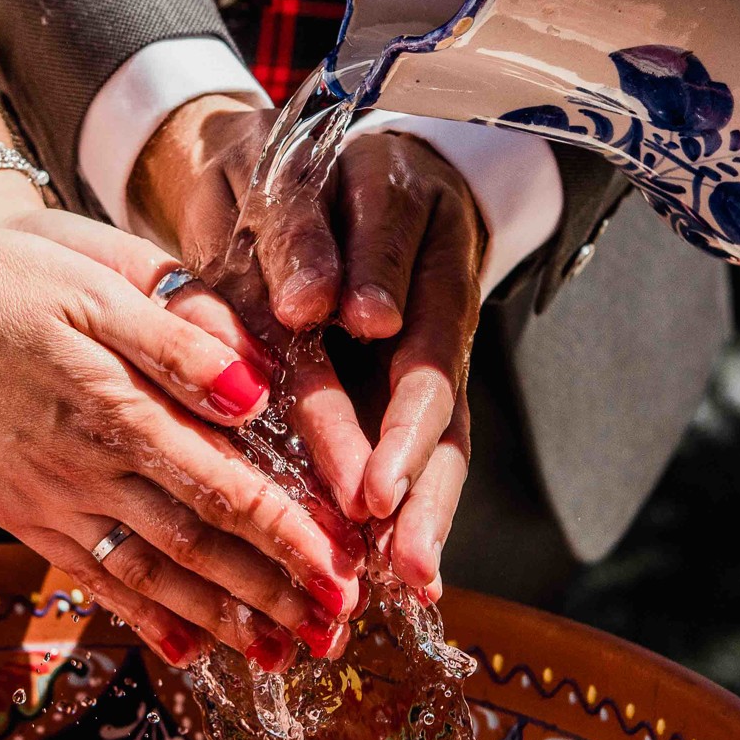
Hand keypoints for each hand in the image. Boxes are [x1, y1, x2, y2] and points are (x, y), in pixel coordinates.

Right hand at [0, 211, 361, 669]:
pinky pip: (93, 578)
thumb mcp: (95, 281)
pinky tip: (188, 649)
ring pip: (151, 576)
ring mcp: (51, 501)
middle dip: (273, 594)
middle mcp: (87, 469)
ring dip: (220, 621)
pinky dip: (145, 617)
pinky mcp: (23, 516)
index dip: (288, 536)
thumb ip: (177, 341)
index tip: (341, 572)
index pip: (223, 487)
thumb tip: (252, 395)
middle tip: (334, 633)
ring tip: (279, 658)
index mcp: (118, 407)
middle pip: (198, 546)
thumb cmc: (4, 279)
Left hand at [131, 96, 484, 595]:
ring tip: (403, 586)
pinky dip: (393, 502)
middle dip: (421, 496)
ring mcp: (415, 346)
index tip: (376, 493)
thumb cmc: (300, 160)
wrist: (311, 153)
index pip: (418, 360)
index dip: (401, 433)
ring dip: (418, 513)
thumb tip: (327, 314)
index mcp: (421, 255)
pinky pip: (399, 442)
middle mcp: (427, 310)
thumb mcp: (301, 173)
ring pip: (430, 437)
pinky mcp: (389, 375)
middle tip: (405, 568)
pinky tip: (383, 567)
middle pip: (439, 415)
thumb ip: (311, 240)